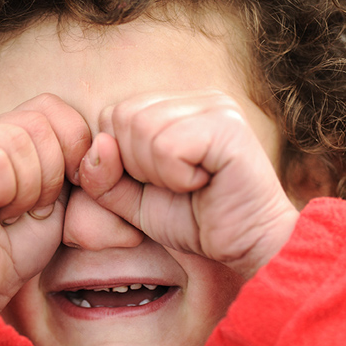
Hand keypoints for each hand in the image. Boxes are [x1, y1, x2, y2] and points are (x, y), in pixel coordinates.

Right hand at [0, 94, 90, 310]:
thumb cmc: (17, 246)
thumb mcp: (63, 200)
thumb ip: (81, 165)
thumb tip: (108, 145)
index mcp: (7, 131)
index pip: (52, 106)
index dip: (71, 146)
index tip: (62, 189)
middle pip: (39, 123)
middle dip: (50, 176)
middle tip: (30, 209)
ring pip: (18, 143)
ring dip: (26, 191)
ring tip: (8, 213)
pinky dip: (2, 195)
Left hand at [79, 90, 298, 277]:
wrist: (248, 248)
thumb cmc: (195, 221)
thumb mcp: (133, 202)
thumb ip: (103, 178)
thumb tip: (97, 146)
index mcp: (175, 106)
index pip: (112, 115)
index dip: (119, 159)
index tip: (157, 183)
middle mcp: (196, 98)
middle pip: (123, 116)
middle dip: (136, 165)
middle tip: (176, 185)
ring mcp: (214, 106)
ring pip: (142, 128)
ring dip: (157, 172)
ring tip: (190, 184)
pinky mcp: (227, 126)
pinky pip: (167, 146)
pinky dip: (175, 177)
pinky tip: (203, 184)